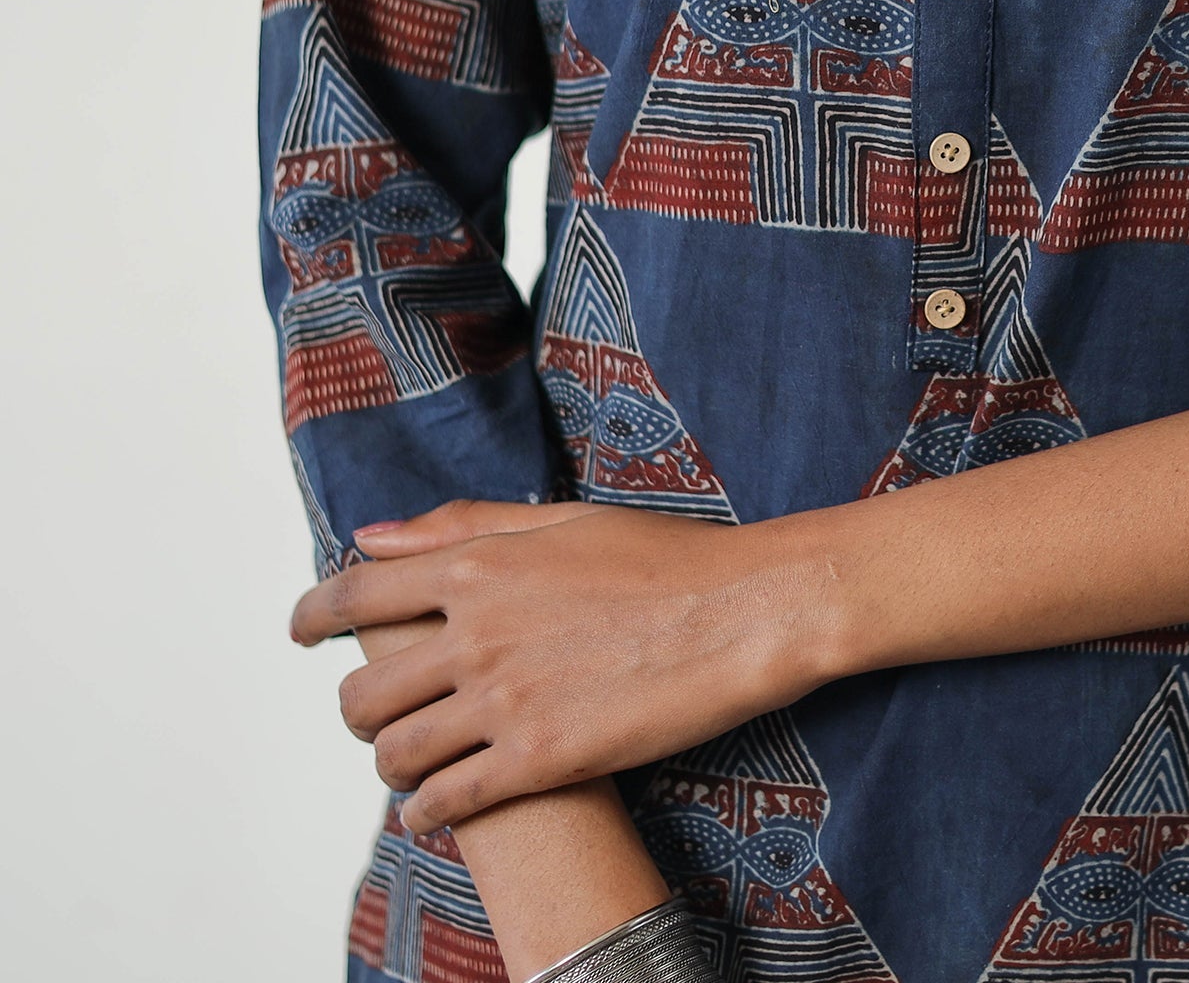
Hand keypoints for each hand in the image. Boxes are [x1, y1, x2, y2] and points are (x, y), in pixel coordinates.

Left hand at [292, 500, 836, 833]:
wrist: (746, 611)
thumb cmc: (668, 557)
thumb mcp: (564, 519)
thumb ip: (463, 527)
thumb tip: (371, 537)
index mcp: (480, 565)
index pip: (355, 595)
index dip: (311, 617)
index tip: (301, 632)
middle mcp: (477, 632)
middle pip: (362, 691)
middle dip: (359, 708)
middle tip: (383, 714)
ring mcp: (505, 700)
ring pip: (394, 753)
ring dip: (393, 763)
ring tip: (419, 764)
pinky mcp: (539, 759)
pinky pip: (445, 801)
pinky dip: (427, 811)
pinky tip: (440, 807)